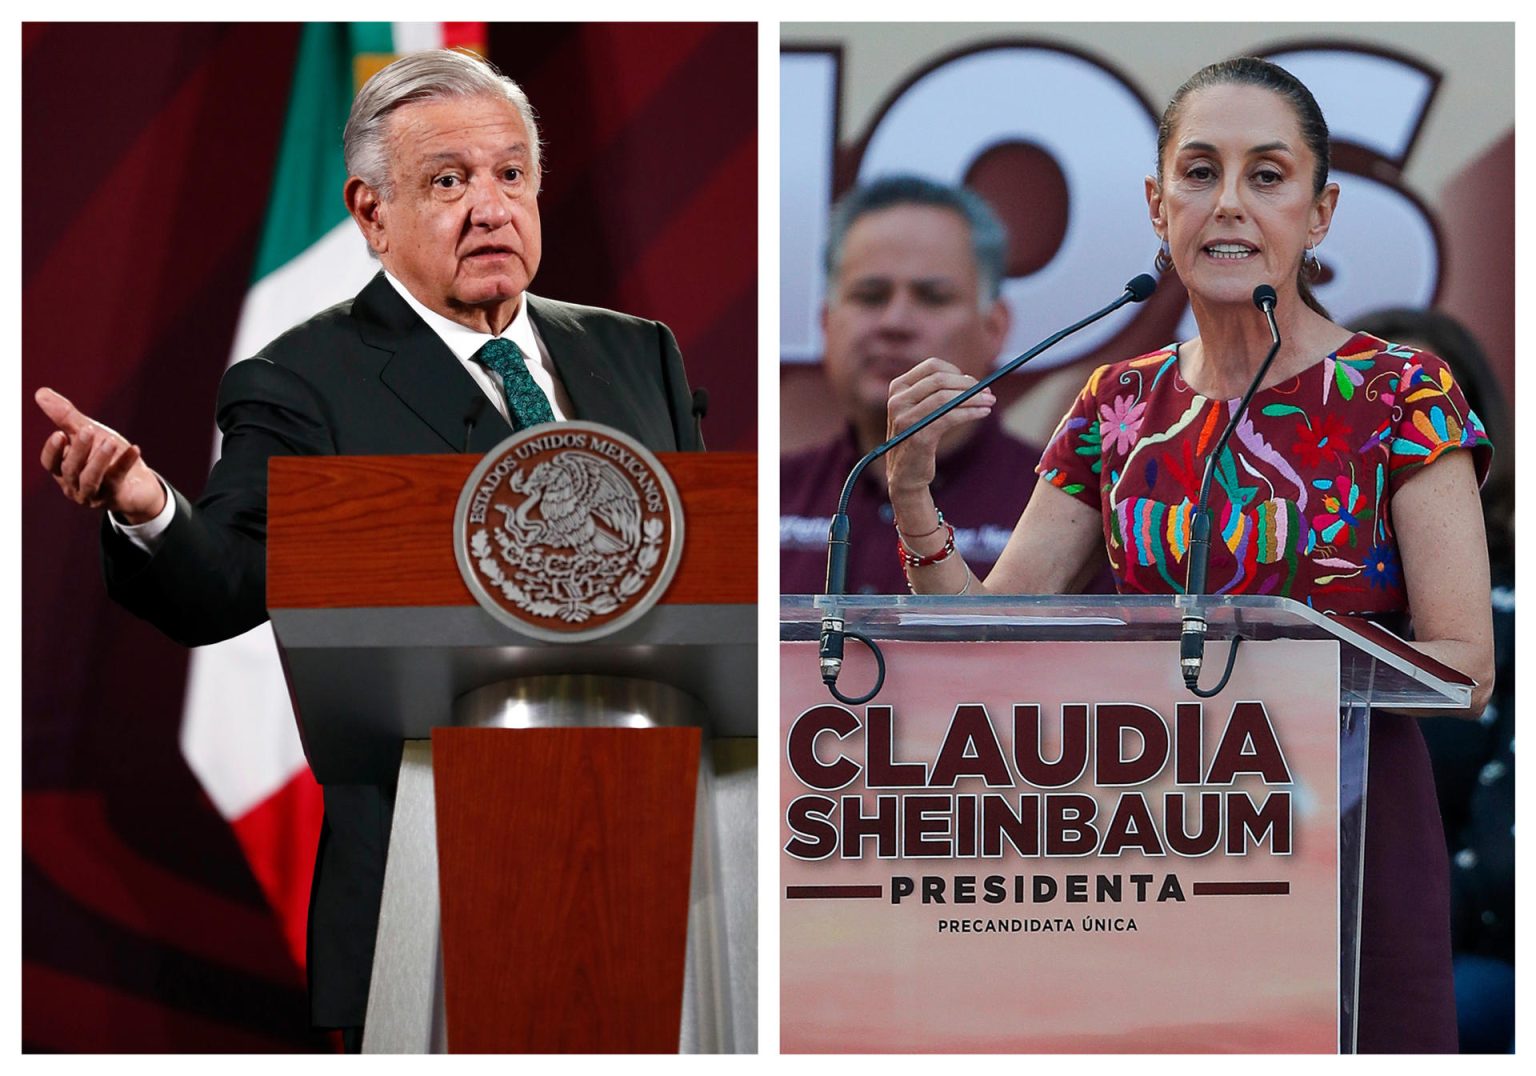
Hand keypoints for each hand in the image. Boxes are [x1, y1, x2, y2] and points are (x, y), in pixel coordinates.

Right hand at [36, 387, 166, 522]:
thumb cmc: (108, 455)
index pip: (49, 463)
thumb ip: (65, 416)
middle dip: (79, 449)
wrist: (139, 483)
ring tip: (111, 442)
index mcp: (63, 470)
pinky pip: (117, 480)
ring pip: (90, 479)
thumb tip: (41, 392)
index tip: (59, 434)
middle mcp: (74, 486)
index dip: (52, 450)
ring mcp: (94, 495)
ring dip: (99, 459)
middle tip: (89, 430)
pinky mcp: (115, 498)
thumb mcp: (88, 433)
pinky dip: (125, 463)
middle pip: (70, 469)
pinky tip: (135, 449)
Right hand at [884, 357, 994, 494]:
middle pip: (940, 379)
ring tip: (990, 402)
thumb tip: (971, 380)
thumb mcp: (921, 410)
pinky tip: (983, 413)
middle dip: (968, 384)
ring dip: (974, 398)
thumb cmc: (919, 438)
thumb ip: (937, 393)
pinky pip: (950, 417)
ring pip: (946, 397)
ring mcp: (905, 418)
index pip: (931, 366)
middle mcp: (898, 400)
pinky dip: (970, 413)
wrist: (906, 474)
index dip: (956, 371)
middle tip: (987, 392)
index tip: (972, 383)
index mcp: (898, 388)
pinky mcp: (919, 436)